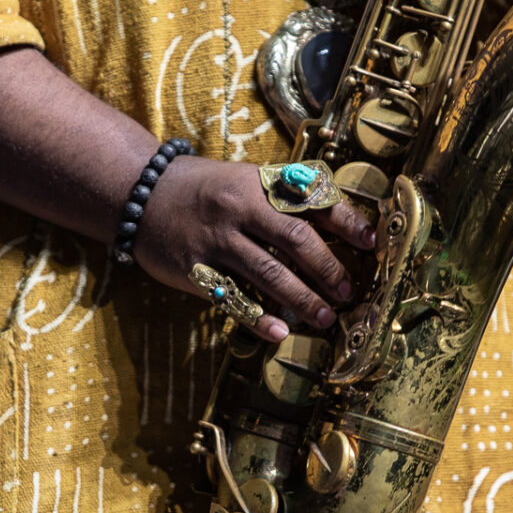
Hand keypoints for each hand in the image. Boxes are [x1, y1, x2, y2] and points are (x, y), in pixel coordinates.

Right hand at [135, 155, 376, 342]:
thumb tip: (338, 226)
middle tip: (348, 291)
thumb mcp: (245, 180)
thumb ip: (284, 198)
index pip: (311, 201)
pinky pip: (232, 297)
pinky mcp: (194, 268)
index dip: (345, 222)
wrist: (141, 193)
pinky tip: (279, 333)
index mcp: (258, 183)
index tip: (370, 242)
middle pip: (294, 239)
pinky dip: (258, 318)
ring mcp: (215, 240)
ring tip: (326, 318)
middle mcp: (238, 208)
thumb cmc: (205, 189)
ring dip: (302, 298)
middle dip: (327, 268)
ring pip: (268, 272)